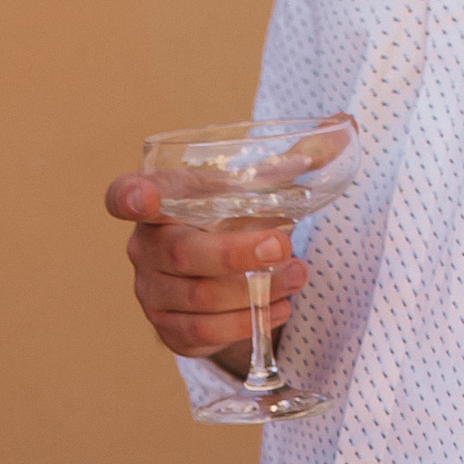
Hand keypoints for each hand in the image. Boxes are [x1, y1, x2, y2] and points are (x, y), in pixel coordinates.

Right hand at [105, 173, 307, 380]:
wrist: (227, 276)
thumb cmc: (235, 219)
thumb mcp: (258, 186)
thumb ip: (295, 159)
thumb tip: (339, 132)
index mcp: (158, 201)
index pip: (124, 195)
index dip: (129, 196)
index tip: (144, 197)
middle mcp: (145, 248)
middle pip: (181, 254)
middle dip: (235, 253)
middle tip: (282, 247)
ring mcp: (152, 292)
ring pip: (200, 298)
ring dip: (254, 290)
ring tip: (297, 276)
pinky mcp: (169, 329)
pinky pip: (206, 331)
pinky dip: (247, 321)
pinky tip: (279, 307)